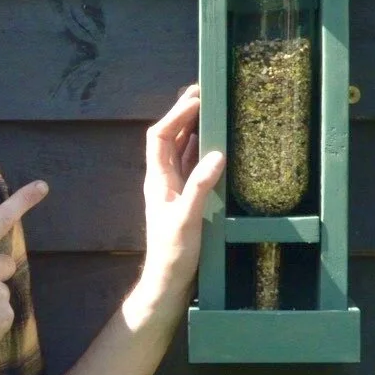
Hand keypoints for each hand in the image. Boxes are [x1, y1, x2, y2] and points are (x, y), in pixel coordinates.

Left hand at [140, 85, 225, 302]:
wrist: (168, 281)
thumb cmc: (173, 253)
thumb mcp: (187, 219)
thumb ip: (200, 187)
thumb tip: (217, 154)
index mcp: (157, 179)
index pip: (159, 135)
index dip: (175, 114)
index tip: (197, 99)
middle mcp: (163, 178)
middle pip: (170, 136)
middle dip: (184, 113)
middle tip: (206, 93)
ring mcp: (174, 187)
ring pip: (182, 149)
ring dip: (195, 128)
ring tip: (213, 110)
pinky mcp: (186, 198)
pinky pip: (193, 166)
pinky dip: (203, 150)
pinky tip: (217, 144)